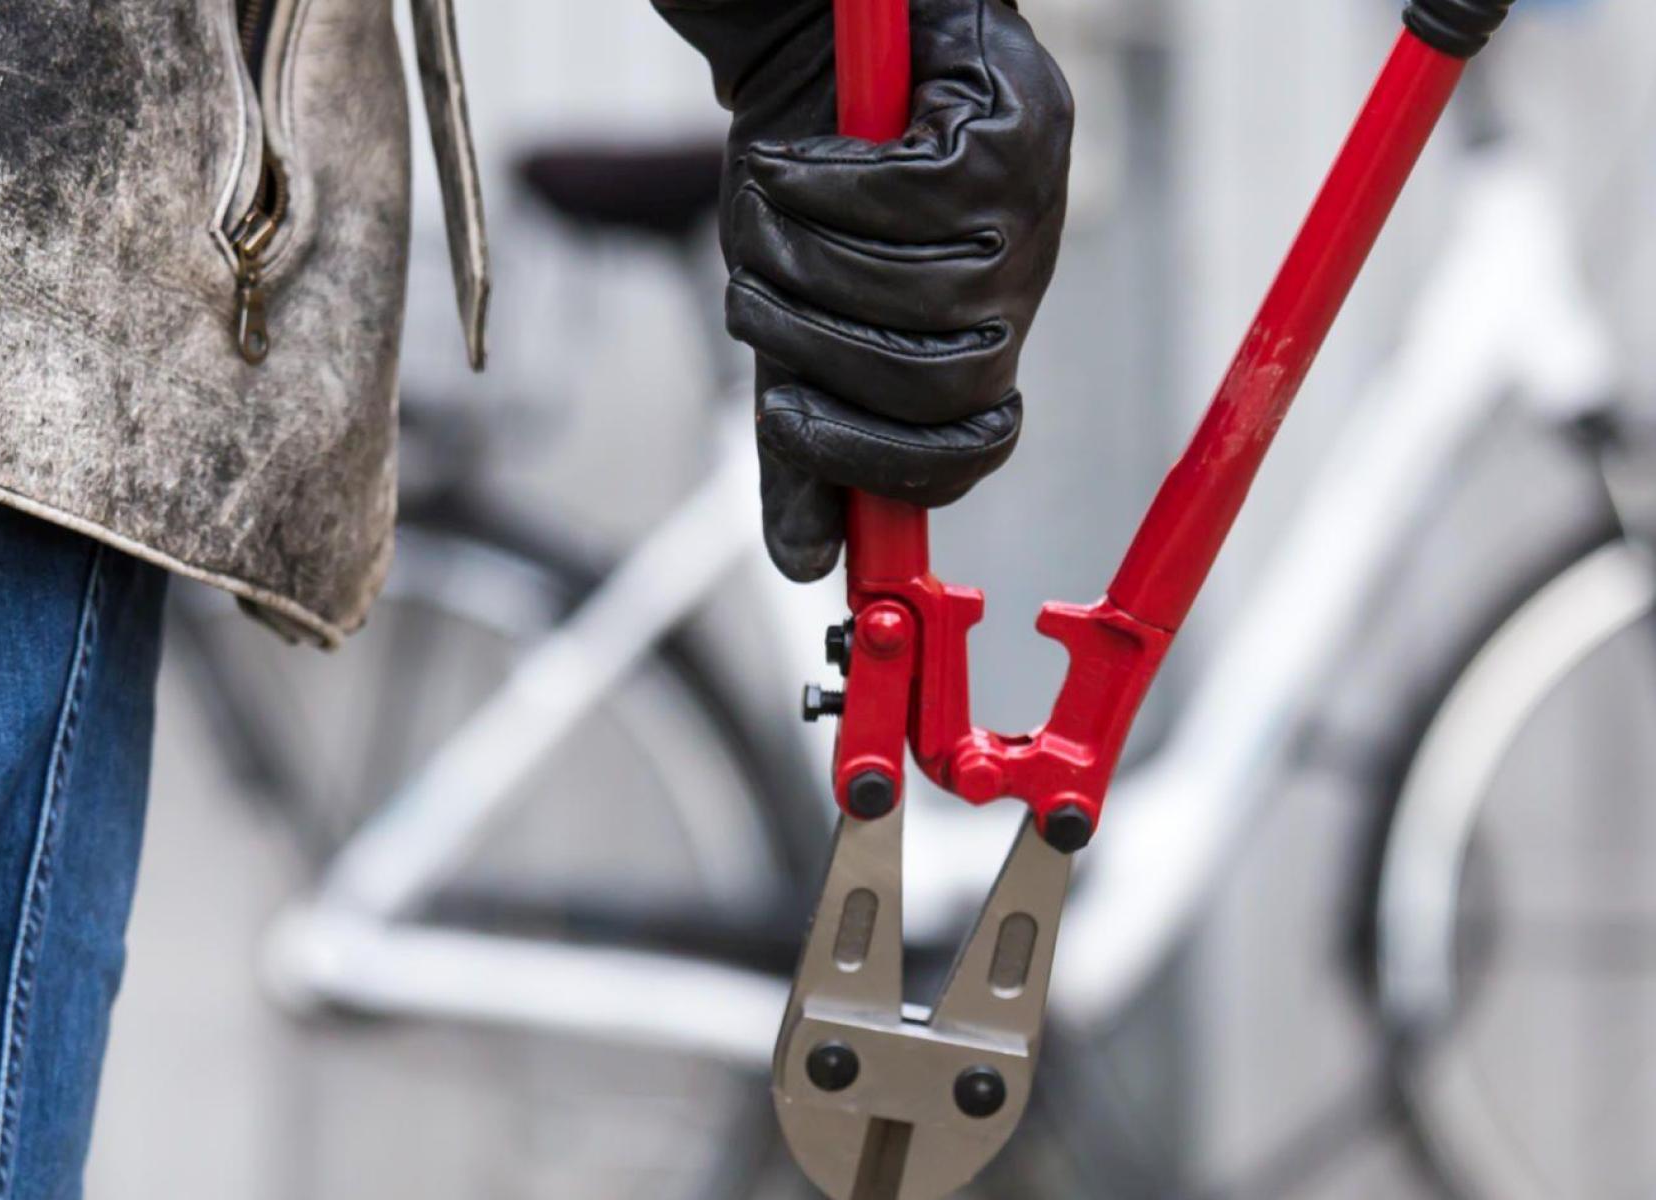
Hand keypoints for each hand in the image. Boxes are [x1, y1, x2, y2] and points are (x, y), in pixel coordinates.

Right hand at [655, 0, 1072, 579]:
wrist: (812, 36)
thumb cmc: (806, 181)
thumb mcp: (791, 319)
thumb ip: (799, 437)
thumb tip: (802, 564)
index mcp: (974, 336)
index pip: (969, 445)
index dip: (886, 460)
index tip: (792, 422)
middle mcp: (1018, 278)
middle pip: (938, 380)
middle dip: (818, 348)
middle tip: (749, 300)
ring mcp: (1033, 204)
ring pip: (921, 290)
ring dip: (807, 255)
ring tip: (762, 210)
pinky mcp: (1015, 125)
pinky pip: (915, 197)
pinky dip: (825, 182)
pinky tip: (791, 157)